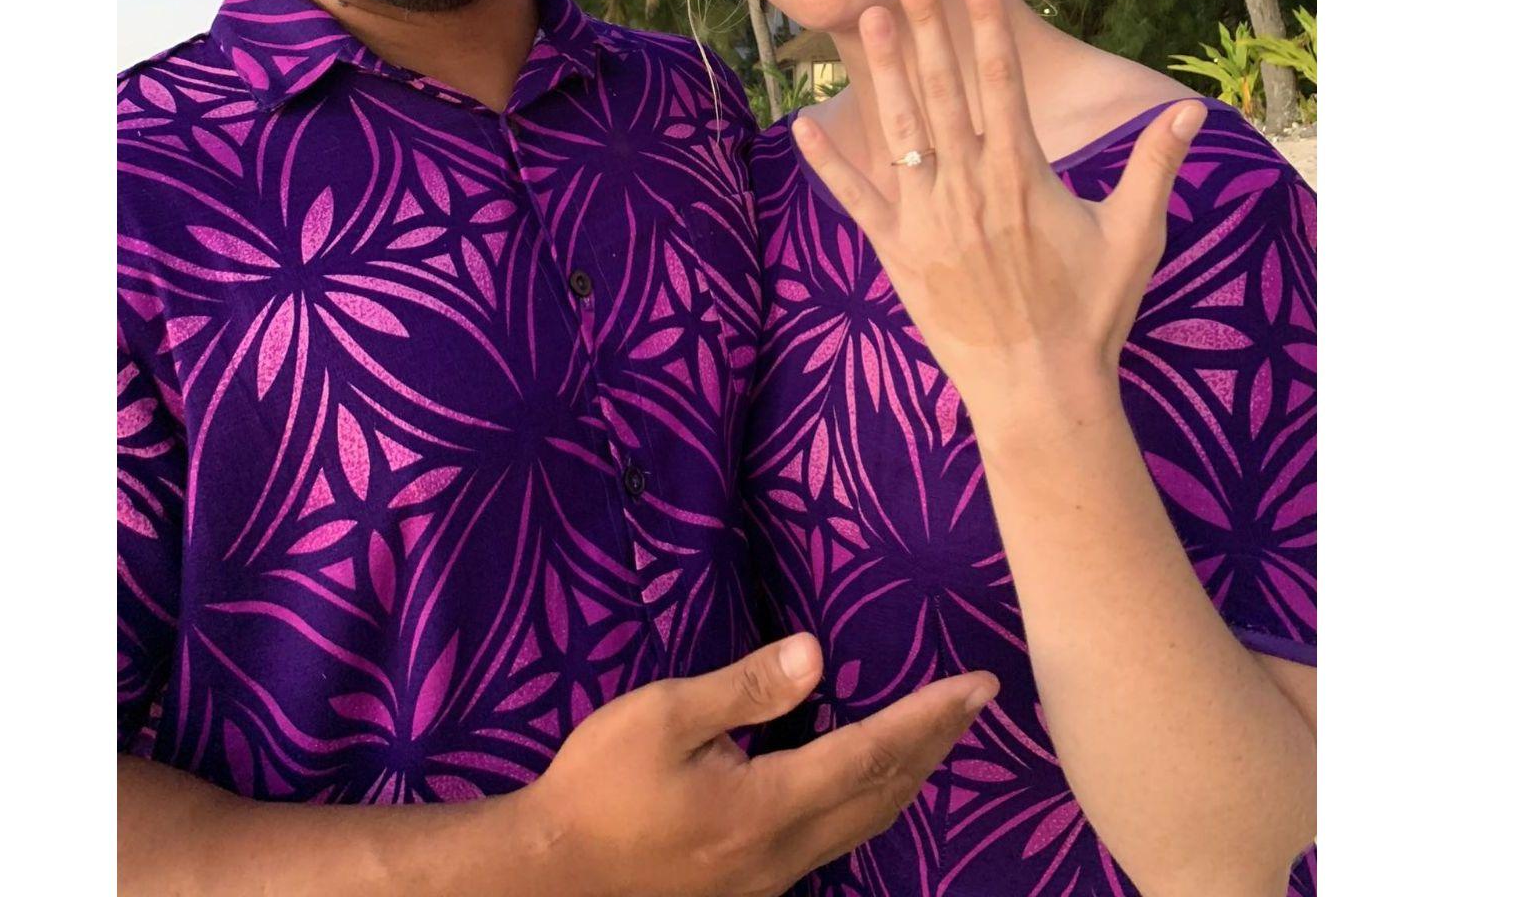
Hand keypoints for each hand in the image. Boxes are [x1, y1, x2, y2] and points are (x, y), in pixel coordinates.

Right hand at [527, 631, 995, 896]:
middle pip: (883, 795)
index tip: (978, 685)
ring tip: (938, 735)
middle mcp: (784, 851)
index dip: (930, 718)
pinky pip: (835, 841)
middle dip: (936, 744)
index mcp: (767, 806)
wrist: (550, 874)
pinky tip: (867, 782)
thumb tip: (815, 655)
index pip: (872, 754)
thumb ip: (744, 687)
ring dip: (910, 776)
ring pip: (864, 825)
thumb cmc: (601, 783)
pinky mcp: (749, 888)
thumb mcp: (664, 715)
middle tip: (978, 701)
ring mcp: (769, 879)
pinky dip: (870, 801)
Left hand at [793, 0, 1204, 452]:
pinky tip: (805, 123)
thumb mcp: (1135, 236)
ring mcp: (927, 218)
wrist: (1039, 388)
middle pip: (942, 90)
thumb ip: (1154, 167)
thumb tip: (1191, 110)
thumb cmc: (1091, 312)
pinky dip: (829, 163)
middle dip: (926, 25)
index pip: (1001, 80)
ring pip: (898, 130)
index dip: (987, 22)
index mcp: (1022, 174)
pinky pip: (855, 199)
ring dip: (883, 72)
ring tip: (870, 19)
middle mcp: (968, 186)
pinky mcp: (897, 253)